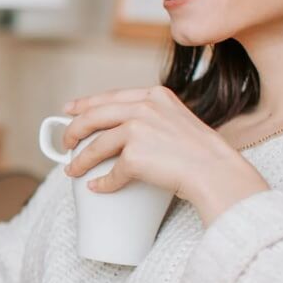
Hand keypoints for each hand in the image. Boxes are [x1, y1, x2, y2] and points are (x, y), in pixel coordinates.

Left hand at [61, 85, 268, 223]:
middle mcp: (144, 107)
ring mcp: (138, 129)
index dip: (85, 103)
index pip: (111, 96)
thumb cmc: (203, 153)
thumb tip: (125, 131)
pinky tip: (97, 187)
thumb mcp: (179, 120)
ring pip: (97, 145)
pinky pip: (111, 172)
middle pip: (95, 115)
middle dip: (73, 130)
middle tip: (65, 142)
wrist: (217, 172)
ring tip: (72, 169)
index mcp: (155, 95)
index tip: (69, 110)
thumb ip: (155, 118)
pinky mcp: (135, 155)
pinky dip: (102, 183)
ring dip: (80, 160)